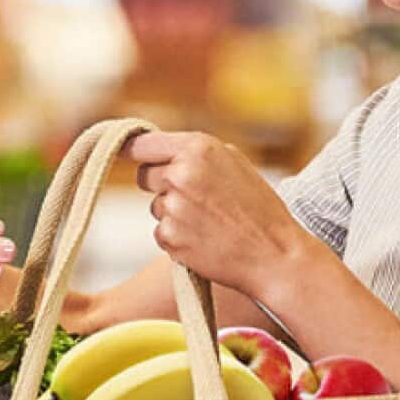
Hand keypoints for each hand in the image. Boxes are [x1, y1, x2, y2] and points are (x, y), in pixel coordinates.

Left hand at [124, 132, 317, 299]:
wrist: (274, 255)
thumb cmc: (258, 208)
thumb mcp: (233, 163)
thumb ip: (195, 154)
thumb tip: (157, 149)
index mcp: (198, 149)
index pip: (143, 144)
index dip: (133, 150)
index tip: (125, 152)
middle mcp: (180, 174)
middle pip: (145, 176)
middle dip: (161, 185)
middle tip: (196, 198)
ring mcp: (173, 207)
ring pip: (155, 206)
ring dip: (173, 213)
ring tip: (210, 221)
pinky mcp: (169, 237)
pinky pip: (161, 232)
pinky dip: (177, 237)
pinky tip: (205, 239)